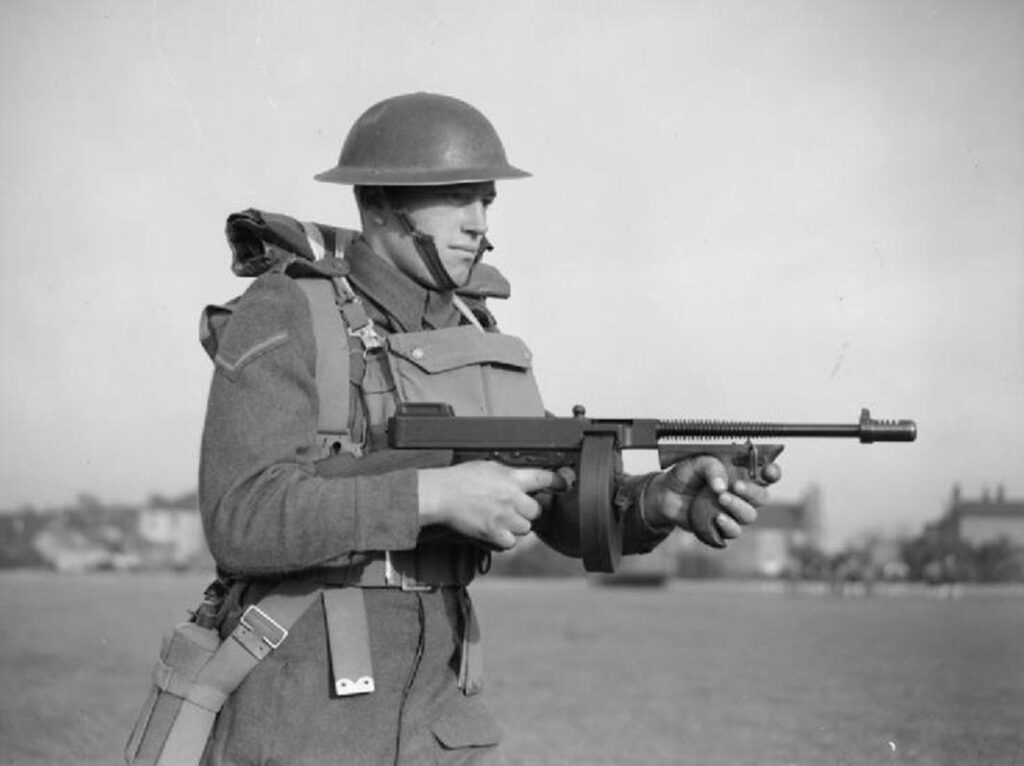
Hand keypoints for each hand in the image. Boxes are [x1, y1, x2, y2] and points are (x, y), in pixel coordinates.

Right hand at [418, 461, 561, 549]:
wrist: (442, 494)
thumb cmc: (460, 479)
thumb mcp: (488, 467)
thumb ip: (509, 475)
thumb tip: (522, 480)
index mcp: (512, 478)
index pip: (544, 478)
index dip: (557, 482)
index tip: (563, 485)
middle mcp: (512, 497)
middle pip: (536, 511)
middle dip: (526, 512)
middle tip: (511, 509)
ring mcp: (505, 517)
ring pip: (525, 529)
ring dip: (515, 527)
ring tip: (499, 520)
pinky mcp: (495, 533)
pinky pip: (511, 543)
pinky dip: (504, 540)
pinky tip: (494, 532)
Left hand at [642, 456, 781, 547]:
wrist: (664, 495)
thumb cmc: (684, 475)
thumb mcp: (695, 462)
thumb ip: (711, 468)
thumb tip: (721, 486)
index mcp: (740, 474)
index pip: (766, 474)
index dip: (773, 473)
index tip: (768, 472)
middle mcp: (741, 494)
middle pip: (763, 498)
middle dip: (753, 493)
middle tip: (736, 486)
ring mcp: (732, 512)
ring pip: (749, 516)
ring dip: (738, 507)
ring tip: (721, 498)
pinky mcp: (721, 527)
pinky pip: (733, 532)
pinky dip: (727, 525)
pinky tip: (717, 518)